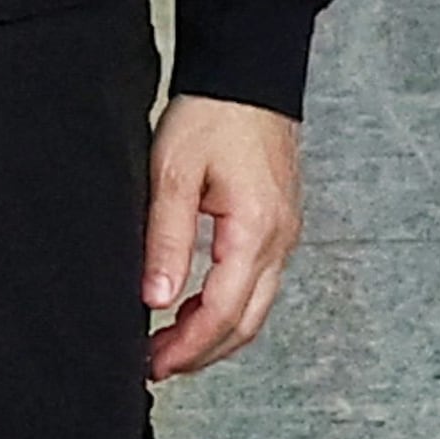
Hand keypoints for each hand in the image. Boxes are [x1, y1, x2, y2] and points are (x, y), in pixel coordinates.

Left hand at [143, 95, 303, 380]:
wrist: (247, 73)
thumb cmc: (213, 113)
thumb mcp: (173, 174)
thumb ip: (166, 240)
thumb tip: (156, 299)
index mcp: (256, 229)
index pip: (224, 314)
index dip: (188, 349)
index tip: (154, 364)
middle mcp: (280, 238)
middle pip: (247, 323)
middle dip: (202, 353)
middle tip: (158, 365)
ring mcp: (285, 232)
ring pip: (256, 307)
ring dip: (215, 333)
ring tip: (170, 342)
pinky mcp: (279, 224)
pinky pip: (260, 283)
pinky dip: (228, 307)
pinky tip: (196, 306)